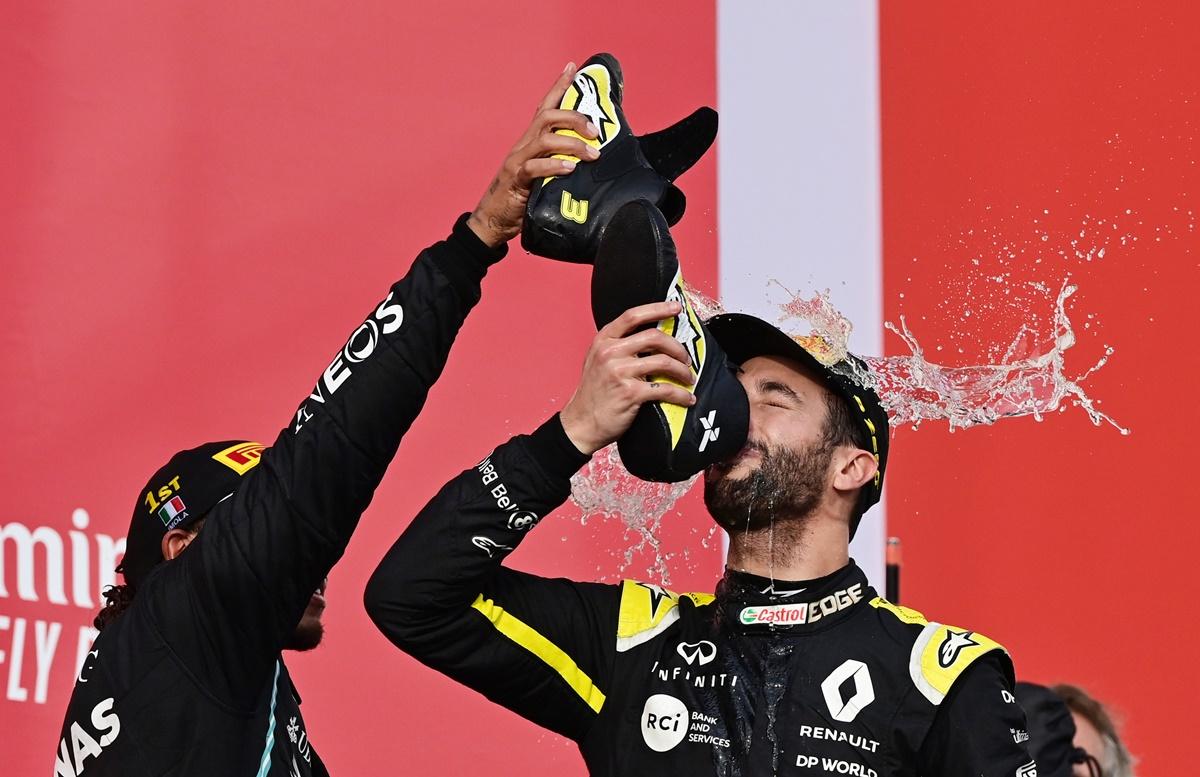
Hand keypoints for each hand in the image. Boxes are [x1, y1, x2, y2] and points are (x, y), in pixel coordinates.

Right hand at [467, 63, 600, 247]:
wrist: (492, 221)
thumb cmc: (521, 198)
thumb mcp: (542, 175)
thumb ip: (559, 163)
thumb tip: (590, 160)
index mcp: (530, 141)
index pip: (545, 107)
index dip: (558, 86)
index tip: (572, 67)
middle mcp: (523, 145)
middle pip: (548, 117)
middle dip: (575, 118)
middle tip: (597, 132)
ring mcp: (518, 161)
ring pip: (545, 139)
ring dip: (573, 144)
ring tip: (592, 155)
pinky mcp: (516, 180)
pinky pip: (534, 167)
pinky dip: (554, 165)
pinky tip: (570, 168)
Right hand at [560, 302, 696, 454]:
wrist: (581, 423)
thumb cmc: (593, 393)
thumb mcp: (598, 360)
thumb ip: (618, 346)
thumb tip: (650, 337)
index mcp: (603, 340)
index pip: (633, 316)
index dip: (657, 309)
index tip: (676, 308)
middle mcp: (610, 352)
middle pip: (654, 337)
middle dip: (677, 347)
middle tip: (686, 358)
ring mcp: (620, 372)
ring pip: (663, 361)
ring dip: (682, 370)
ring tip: (688, 378)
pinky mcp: (630, 393)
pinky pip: (665, 388)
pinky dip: (681, 394)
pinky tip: (687, 398)